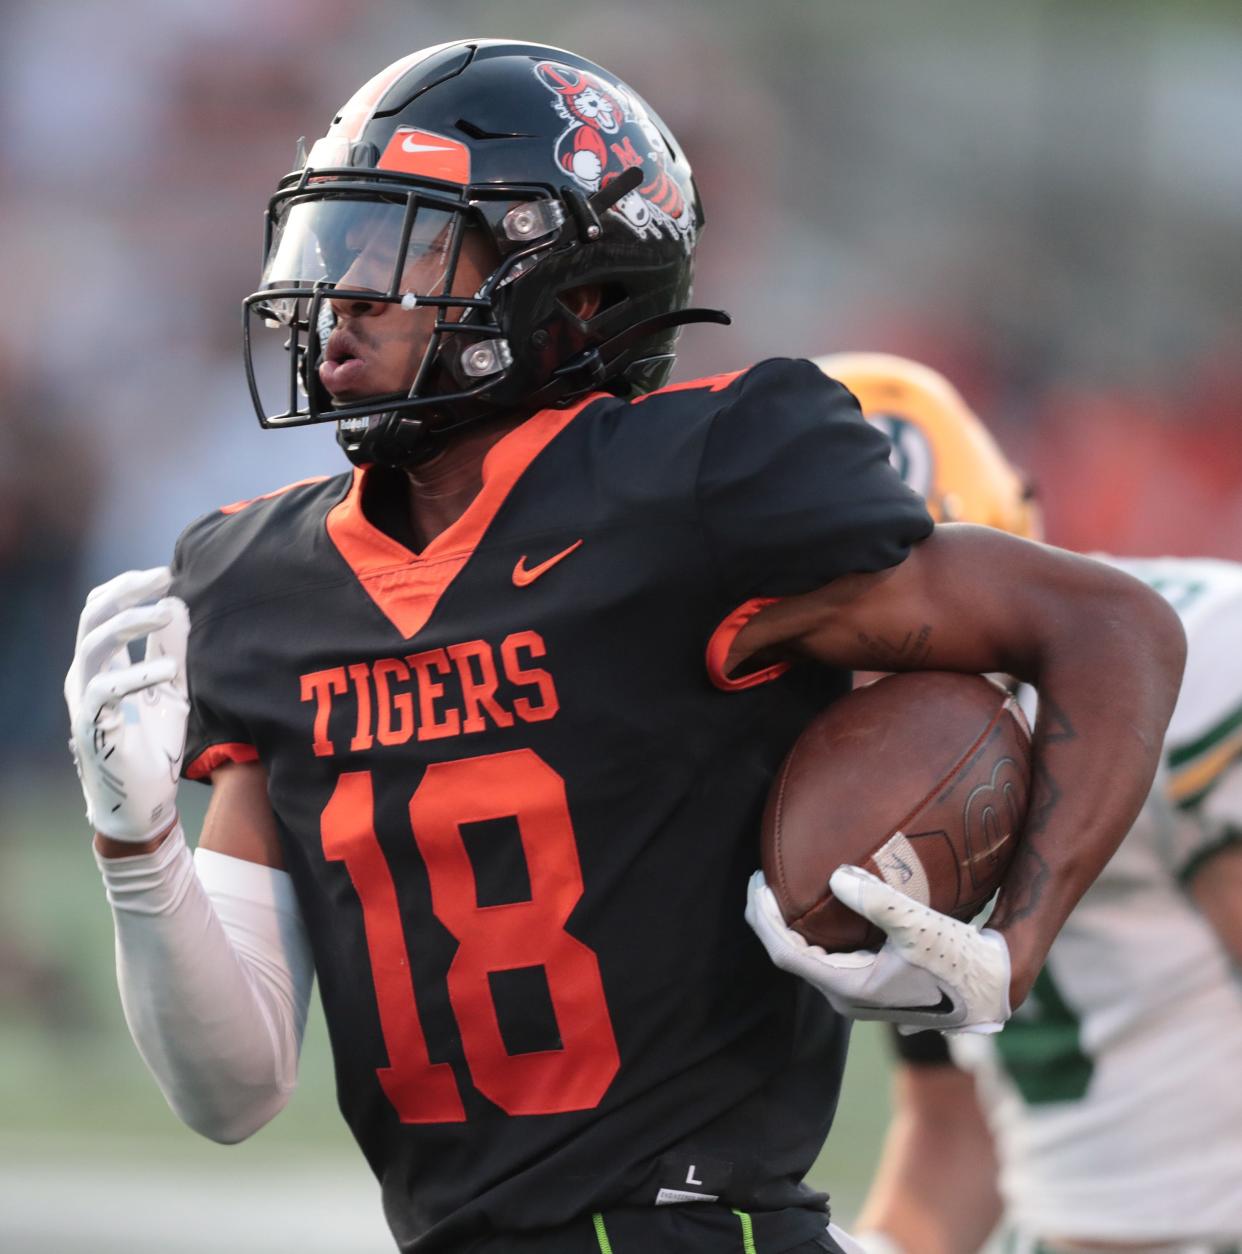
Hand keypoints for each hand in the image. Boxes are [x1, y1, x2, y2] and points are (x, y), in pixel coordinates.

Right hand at [64, 567, 189, 842]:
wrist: (146, 801)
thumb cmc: (156, 746)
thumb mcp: (173, 690)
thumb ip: (172, 650)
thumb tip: (180, 605)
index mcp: (104, 664)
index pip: (102, 611)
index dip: (128, 587)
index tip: (165, 573)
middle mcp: (87, 676)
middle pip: (92, 617)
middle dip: (126, 591)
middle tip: (162, 577)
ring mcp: (85, 700)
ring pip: (93, 645)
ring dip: (130, 623)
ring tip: (166, 612)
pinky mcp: (91, 726)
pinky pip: (106, 690)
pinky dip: (138, 673)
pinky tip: (169, 669)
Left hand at [745, 866, 1010, 1033]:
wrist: (996, 988)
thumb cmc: (961, 959)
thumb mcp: (921, 927)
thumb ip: (879, 901)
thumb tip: (835, 876)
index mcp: (850, 989)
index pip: (786, 953)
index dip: (765, 919)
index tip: (758, 883)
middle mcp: (847, 998)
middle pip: (790, 956)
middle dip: (769, 920)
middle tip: (760, 880)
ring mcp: (858, 995)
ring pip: (808, 958)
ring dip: (790, 926)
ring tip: (780, 890)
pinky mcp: (871, 986)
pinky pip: (827, 957)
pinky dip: (812, 931)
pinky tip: (817, 907)